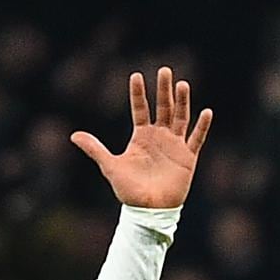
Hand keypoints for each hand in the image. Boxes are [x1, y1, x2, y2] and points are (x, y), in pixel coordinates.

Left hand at [71, 67, 212, 207]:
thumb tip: (73, 135)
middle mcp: (159, 137)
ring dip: (182, 102)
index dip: (138, 94)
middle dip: (163, 90)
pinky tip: (206, 112)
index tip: (136, 75)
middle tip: (164, 70)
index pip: (140, 110)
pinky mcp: (187, 157)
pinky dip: (202, 126)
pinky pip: (197, 139)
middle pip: (163, 108)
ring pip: (180, 118)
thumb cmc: (128, 189)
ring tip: (182, 84)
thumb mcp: (110, 165)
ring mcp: (174, 146)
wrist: (147, 210)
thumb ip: (94, 149)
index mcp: (141, 137)